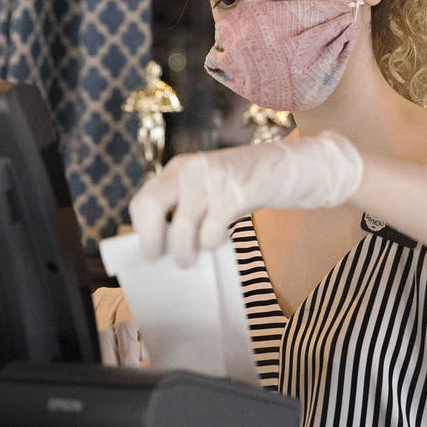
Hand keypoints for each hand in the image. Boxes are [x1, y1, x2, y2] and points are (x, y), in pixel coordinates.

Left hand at [128, 130, 363, 266]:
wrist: (285, 167)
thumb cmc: (240, 187)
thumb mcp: (206, 189)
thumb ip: (184, 208)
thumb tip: (161, 246)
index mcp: (178, 168)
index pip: (143, 199)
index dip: (142, 229)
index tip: (150, 250)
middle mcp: (190, 168)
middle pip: (151, 205)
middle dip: (152, 239)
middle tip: (158, 258)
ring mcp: (212, 178)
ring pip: (182, 226)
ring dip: (186, 251)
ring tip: (192, 257)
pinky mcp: (235, 192)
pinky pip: (212, 230)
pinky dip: (213, 243)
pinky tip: (222, 237)